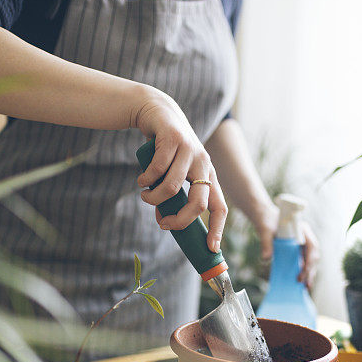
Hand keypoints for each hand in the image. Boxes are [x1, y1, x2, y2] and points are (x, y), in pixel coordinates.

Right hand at [132, 87, 226, 252]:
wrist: (158, 113)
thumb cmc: (166, 151)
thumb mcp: (174, 175)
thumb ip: (173, 197)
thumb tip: (166, 222)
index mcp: (209, 175)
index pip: (220, 206)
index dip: (217, 229)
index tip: (211, 248)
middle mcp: (204, 163)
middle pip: (199, 203)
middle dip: (180, 220)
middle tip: (163, 224)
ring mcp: (190, 150)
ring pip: (173, 187)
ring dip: (154, 198)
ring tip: (145, 197)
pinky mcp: (174, 138)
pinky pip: (157, 169)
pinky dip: (145, 180)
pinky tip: (141, 180)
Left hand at [255, 205, 319, 289]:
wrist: (265, 219)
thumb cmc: (267, 222)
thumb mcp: (265, 231)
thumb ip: (266, 243)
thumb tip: (266, 258)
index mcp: (303, 230)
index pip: (312, 247)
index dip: (309, 261)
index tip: (302, 272)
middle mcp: (306, 238)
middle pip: (313, 256)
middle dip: (310, 271)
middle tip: (305, 285)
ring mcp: (303, 244)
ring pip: (311, 261)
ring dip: (309, 274)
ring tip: (305, 287)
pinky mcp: (298, 250)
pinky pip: (304, 262)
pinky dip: (303, 271)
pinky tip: (300, 282)